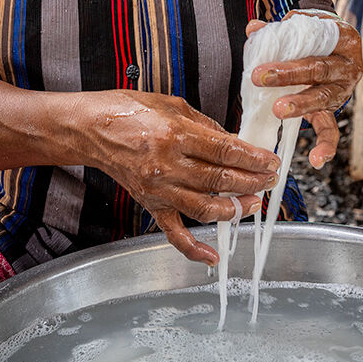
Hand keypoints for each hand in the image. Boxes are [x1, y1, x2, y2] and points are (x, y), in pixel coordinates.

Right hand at [87, 92, 279, 265]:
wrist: (92, 129)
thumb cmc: (129, 111)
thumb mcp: (173, 105)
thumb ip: (206, 125)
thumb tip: (233, 142)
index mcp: (176, 135)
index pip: (226, 151)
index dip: (253, 158)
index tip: (270, 161)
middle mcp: (168, 165)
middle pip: (221, 180)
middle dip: (252, 181)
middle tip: (270, 179)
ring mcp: (159, 189)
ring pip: (205, 208)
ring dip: (235, 209)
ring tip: (253, 203)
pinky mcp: (150, 204)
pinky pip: (174, 233)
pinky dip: (194, 249)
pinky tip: (213, 257)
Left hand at [245, 12, 362, 168]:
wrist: (332, 44)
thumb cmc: (313, 35)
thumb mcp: (299, 26)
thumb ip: (277, 29)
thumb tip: (253, 28)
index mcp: (343, 39)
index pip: (318, 44)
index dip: (291, 52)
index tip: (263, 62)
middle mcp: (349, 66)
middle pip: (319, 70)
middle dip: (288, 76)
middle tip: (260, 79)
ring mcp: (343, 89)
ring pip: (323, 99)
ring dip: (300, 105)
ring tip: (278, 110)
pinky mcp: (335, 109)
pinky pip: (332, 130)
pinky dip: (325, 146)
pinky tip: (316, 161)